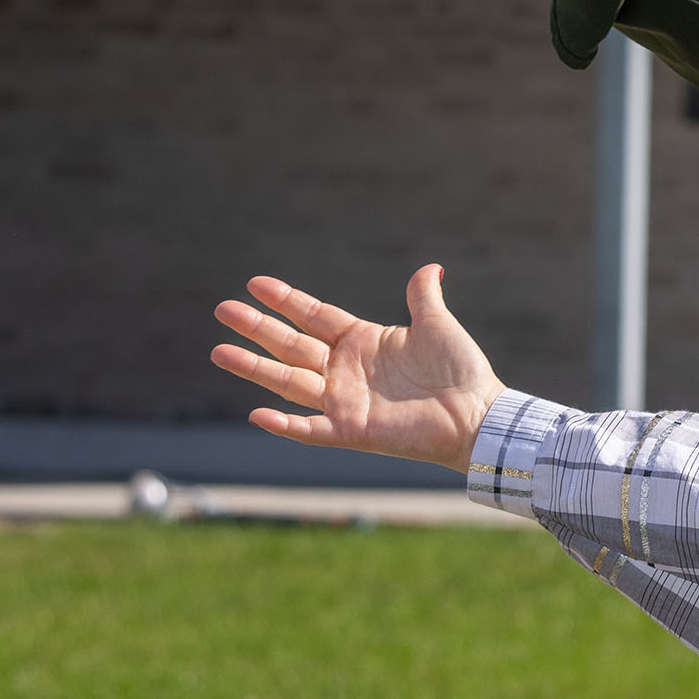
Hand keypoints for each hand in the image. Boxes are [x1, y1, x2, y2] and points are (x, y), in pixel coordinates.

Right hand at [209, 266, 507, 471]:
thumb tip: (429, 268)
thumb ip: (423, 297)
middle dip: (257, 328)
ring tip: (219, 351)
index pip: (314, 316)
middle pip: (291, 345)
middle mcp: (346, 370)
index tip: (255, 283)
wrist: (478, 415)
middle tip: (222, 309)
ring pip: (289, 381)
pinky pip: (309, 429)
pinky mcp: (352, 430)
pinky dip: (284, 424)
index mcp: (362, 341)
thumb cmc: (462, 372)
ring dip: (255, 368)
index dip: (286, 300)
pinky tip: (256, 413)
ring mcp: (345, 401)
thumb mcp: (438, 326)